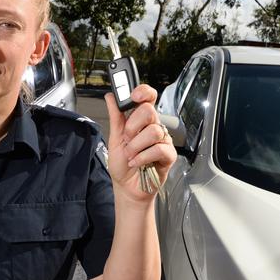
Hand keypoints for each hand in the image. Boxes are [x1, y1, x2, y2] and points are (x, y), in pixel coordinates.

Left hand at [104, 84, 177, 203]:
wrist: (126, 188)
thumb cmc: (122, 165)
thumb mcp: (114, 138)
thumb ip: (115, 117)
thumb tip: (110, 96)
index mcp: (141, 120)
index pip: (148, 98)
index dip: (143, 92)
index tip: (133, 97)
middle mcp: (154, 127)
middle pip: (149, 111)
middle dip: (132, 126)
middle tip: (126, 139)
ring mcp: (163, 141)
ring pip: (153, 131)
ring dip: (136, 146)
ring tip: (131, 155)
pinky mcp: (169, 155)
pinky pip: (159, 149)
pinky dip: (143, 157)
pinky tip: (137, 162)